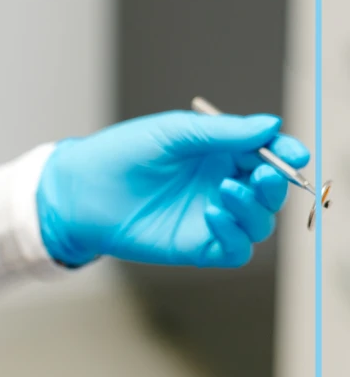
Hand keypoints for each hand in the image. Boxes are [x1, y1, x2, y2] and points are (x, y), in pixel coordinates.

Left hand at [36, 111, 310, 267]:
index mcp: (221, 154)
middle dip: (274, 184)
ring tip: (226, 190)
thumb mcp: (173, 133)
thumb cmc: (122, 155)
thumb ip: (221, 133)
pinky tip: (213, 214)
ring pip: (258, 223)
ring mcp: (210, 219)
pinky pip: (234, 250)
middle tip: (260, 174)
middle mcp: (221, 186)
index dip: (286, 154)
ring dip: (254, 208)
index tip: (294, 153)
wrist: (81, 191)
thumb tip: (271, 126)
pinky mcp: (195, 247)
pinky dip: (235, 235)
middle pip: (269, 192)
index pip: (268, 155)